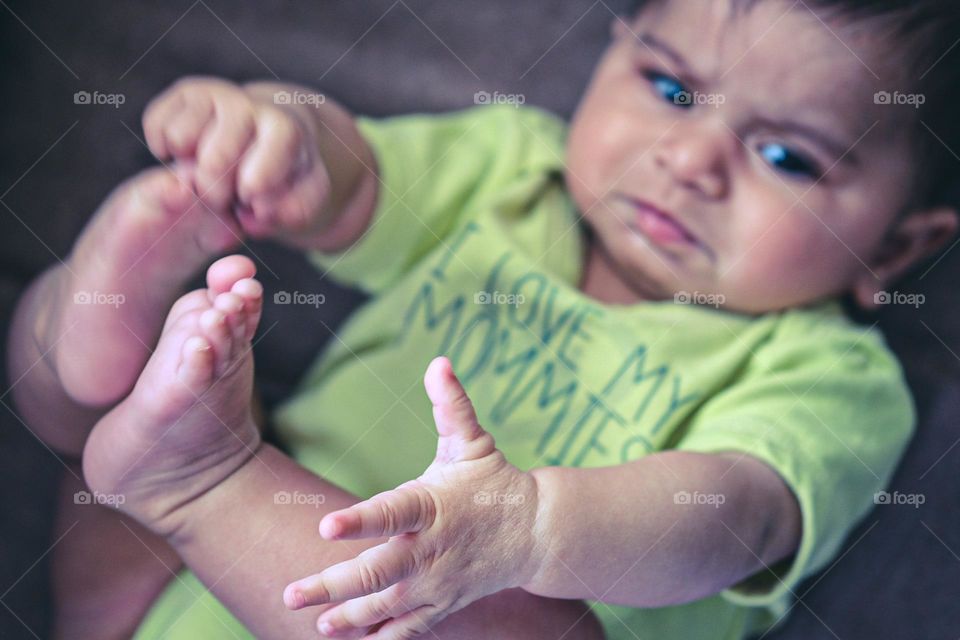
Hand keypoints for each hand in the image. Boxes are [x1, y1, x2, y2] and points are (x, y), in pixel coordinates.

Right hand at [142, 76, 330, 238]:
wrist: (270, 132)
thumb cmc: (285, 173)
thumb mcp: (302, 196)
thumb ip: (292, 210)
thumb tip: (259, 212)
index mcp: (284, 128)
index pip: (275, 144)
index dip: (262, 173)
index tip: (251, 195)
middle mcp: (248, 104)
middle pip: (215, 158)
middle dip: (215, 193)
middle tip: (225, 202)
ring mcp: (215, 94)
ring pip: (180, 139)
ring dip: (187, 170)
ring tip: (211, 175)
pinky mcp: (186, 92)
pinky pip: (158, 125)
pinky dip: (164, 149)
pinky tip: (189, 156)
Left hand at [283, 356, 544, 638]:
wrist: (536, 533)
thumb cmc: (494, 482)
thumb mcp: (474, 441)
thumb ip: (452, 405)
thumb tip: (439, 361)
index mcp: (432, 505)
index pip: (392, 513)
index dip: (360, 520)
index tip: (326, 524)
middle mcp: (431, 548)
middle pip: (379, 572)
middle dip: (335, 586)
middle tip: (291, 593)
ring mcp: (436, 582)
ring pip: (389, 607)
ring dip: (350, 618)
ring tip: (317, 622)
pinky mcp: (442, 604)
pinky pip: (409, 629)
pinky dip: (382, 639)